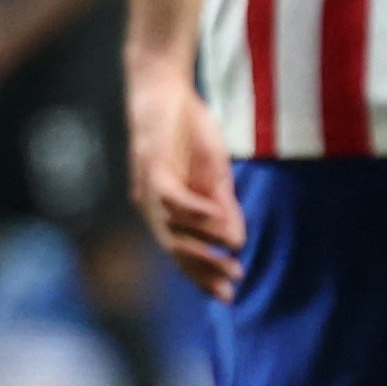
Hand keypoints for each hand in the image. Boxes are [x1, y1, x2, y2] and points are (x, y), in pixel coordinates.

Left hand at [125, 50, 245, 303]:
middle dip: (203, 271)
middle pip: (174, 250)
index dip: (202, 276)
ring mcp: (148, 189)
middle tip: (232, 286)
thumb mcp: (214, 173)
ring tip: (232, 258)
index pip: (181, 253)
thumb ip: (224, 206)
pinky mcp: (152, 167)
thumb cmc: (187, 131)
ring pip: (172, 230)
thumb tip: (237, 240)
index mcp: (164, 211)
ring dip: (203, 246)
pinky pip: (172, 200)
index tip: (228, 295)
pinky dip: (196, 213)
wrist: (164, 90)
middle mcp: (151, 207)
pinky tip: (218, 222)